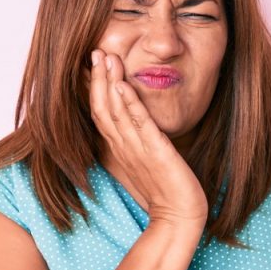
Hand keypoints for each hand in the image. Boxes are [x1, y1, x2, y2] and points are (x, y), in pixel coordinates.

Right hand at [88, 49, 208, 227]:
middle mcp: (123, 147)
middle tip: (95, 52)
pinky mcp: (155, 152)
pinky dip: (130, 103)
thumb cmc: (164, 192)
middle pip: (101, 108)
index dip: (94, 88)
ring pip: (116, 112)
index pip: (100, 113)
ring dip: (109, 83)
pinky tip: (124, 85)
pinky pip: (139, 124)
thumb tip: (133, 127)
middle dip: (97, 79)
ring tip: (106, 58)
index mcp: (120, 149)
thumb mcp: (145, 163)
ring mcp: (136, 150)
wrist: (178, 217)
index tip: (92, 65)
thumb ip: (137, 144)